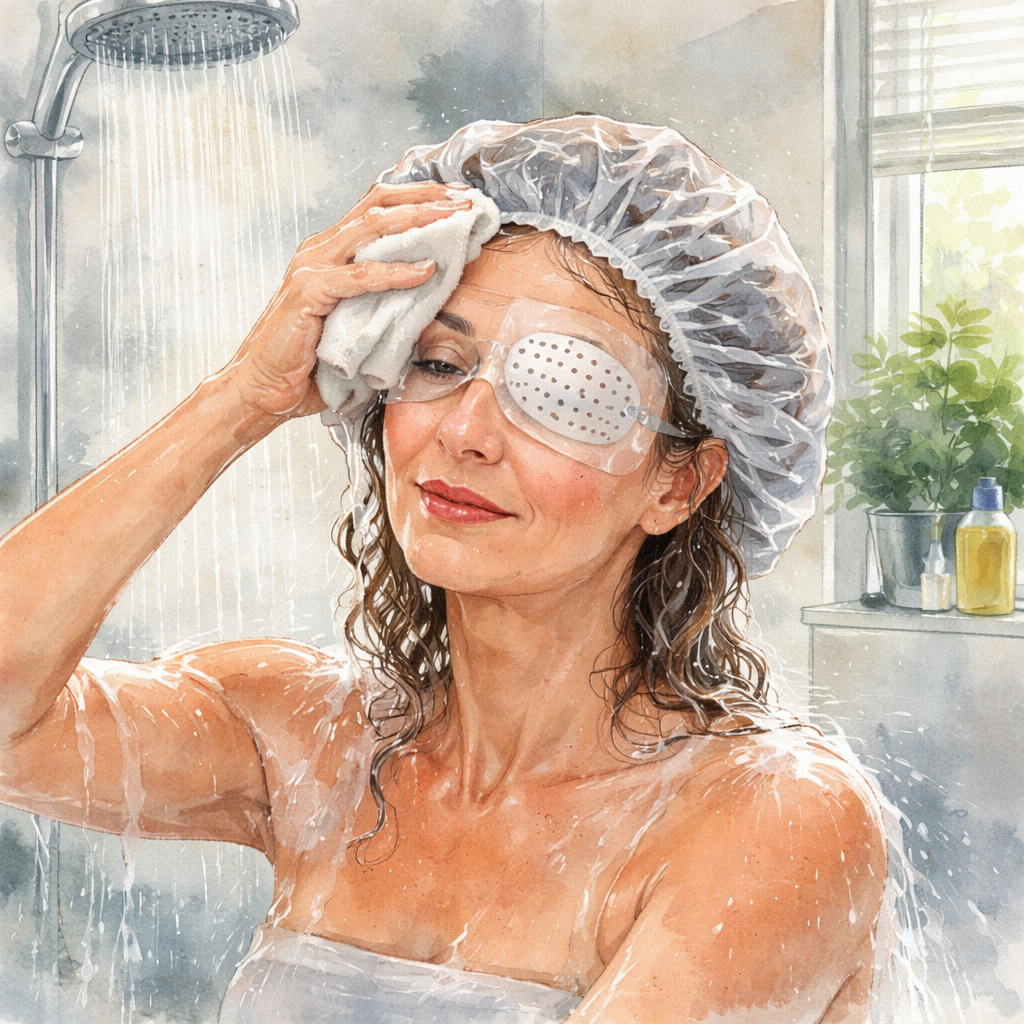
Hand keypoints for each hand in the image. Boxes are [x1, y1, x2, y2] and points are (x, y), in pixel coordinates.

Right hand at [220, 181, 472, 419]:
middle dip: (426, 197)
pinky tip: (424, 270)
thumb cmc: (310, 364)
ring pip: (370, 227)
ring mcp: (312, 268)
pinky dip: (395, 272)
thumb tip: (435, 302)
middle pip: (378, 204)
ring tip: (452, 218)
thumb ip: (389, 306)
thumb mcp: (359, 325)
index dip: (421, 197)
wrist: (263, 390)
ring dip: (417, 219)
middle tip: (465, 200)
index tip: (459, 200)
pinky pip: (358, 276)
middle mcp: (321, 251)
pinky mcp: (308, 293)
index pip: (380, 208)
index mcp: (333, 253)